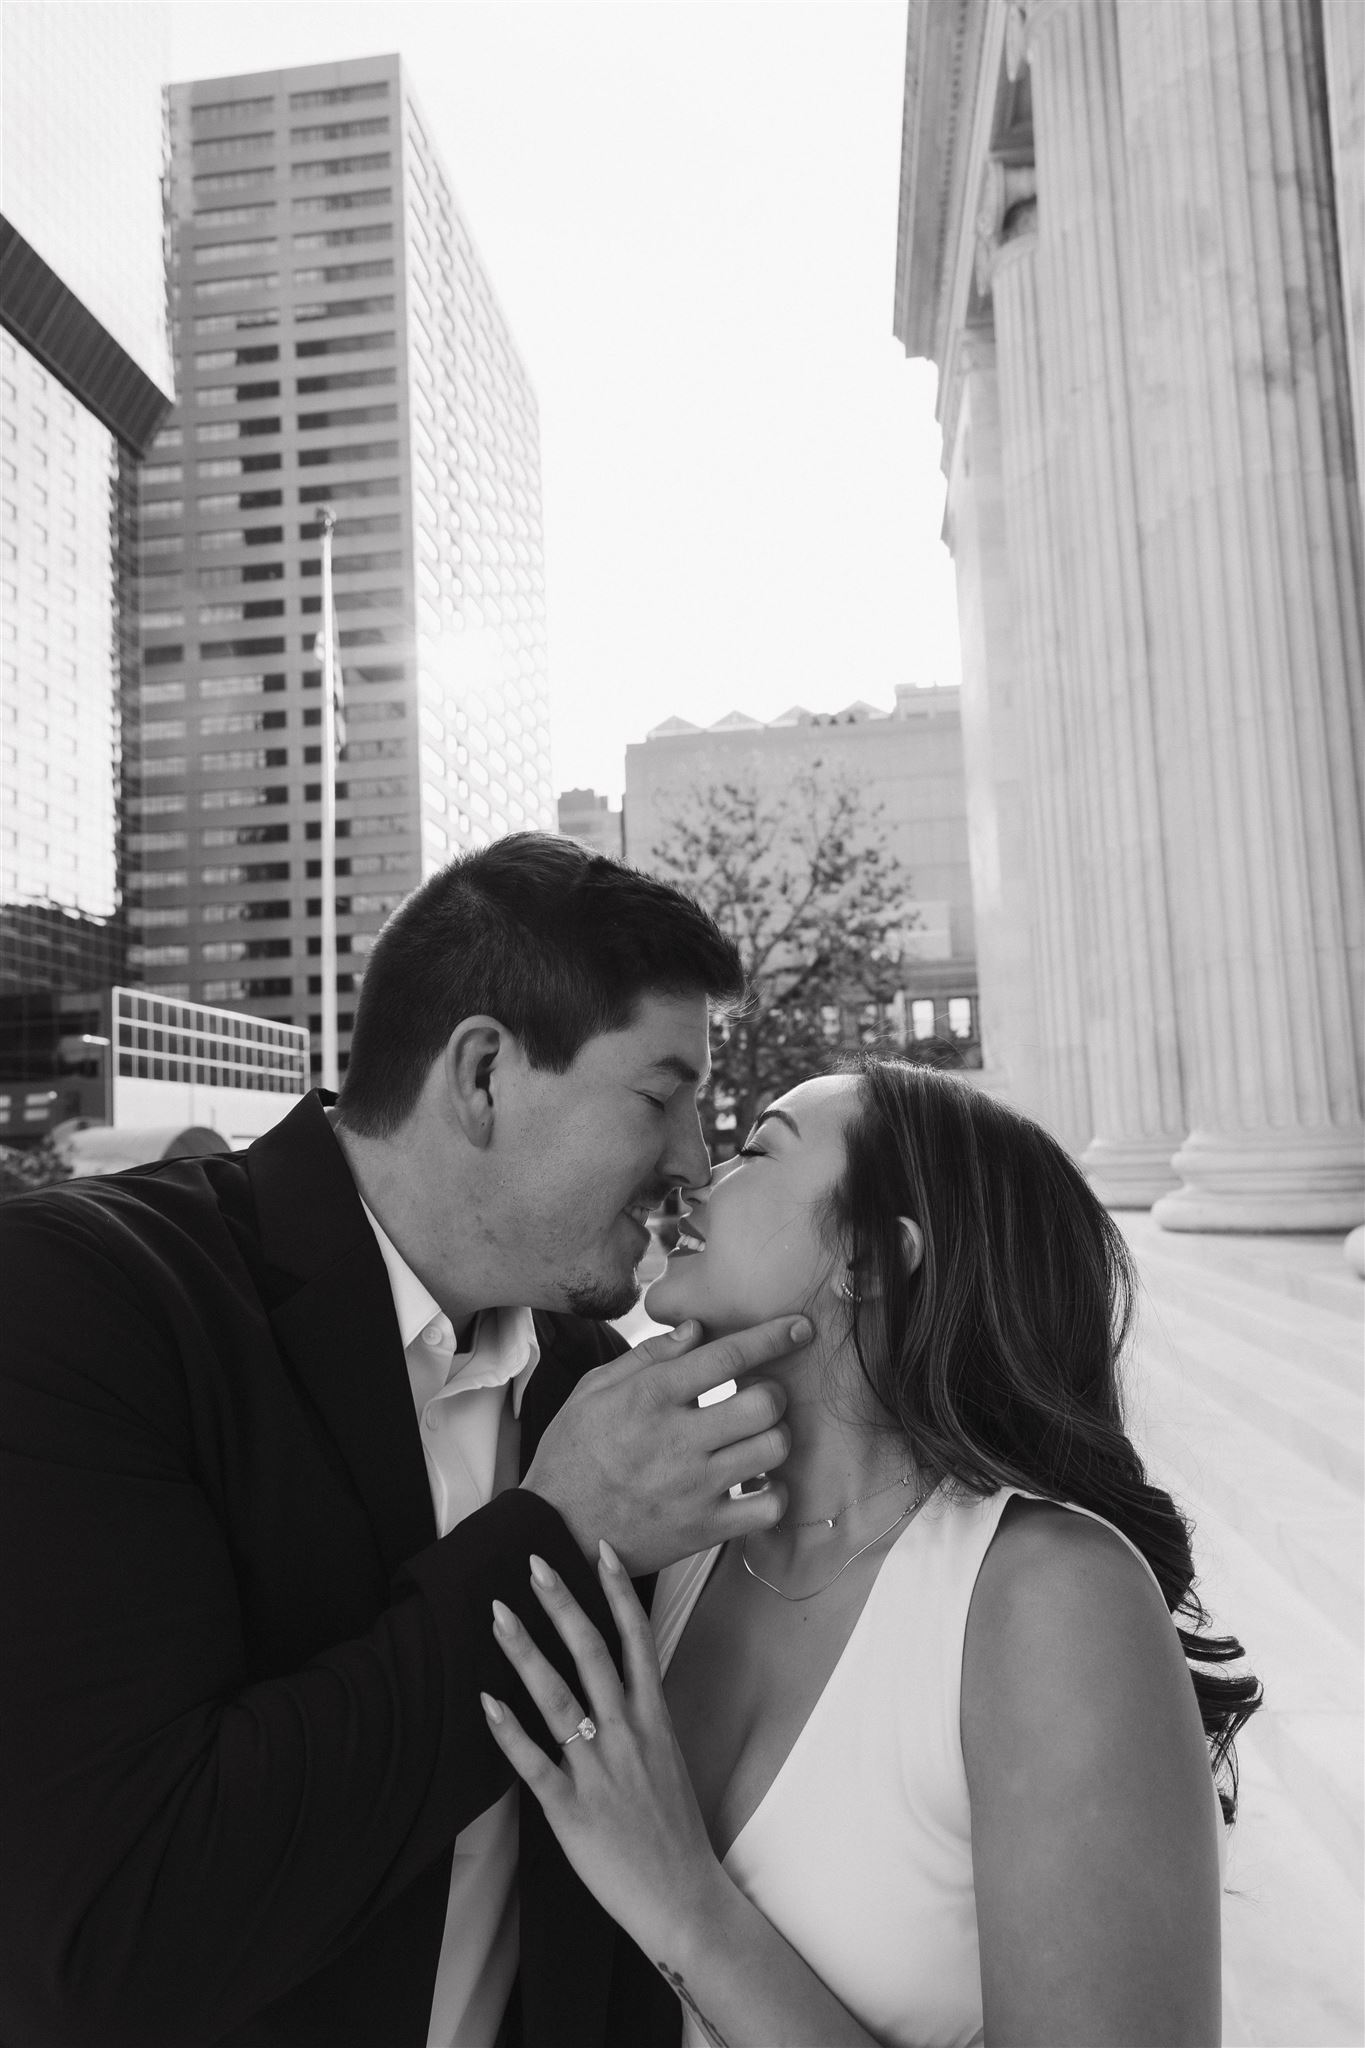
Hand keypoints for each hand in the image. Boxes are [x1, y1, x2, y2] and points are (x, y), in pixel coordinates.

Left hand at [482, 1542, 730, 1961]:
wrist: (682, 1898)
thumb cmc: (672, 1830)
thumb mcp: (666, 1759)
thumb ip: (639, 1718)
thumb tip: (615, 1682)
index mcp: (654, 1719)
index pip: (637, 1640)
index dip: (618, 1593)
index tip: (600, 1550)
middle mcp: (627, 1735)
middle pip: (593, 1654)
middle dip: (563, 1605)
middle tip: (534, 1564)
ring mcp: (599, 1770)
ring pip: (558, 1697)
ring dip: (526, 1652)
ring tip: (499, 1614)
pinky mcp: (572, 1809)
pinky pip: (534, 1762)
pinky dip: (508, 1730)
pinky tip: (485, 1701)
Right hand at [521, 1318, 804, 1573]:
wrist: (554, 1530)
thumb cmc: (573, 1453)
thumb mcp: (593, 1390)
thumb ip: (647, 1356)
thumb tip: (697, 1329)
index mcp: (650, 1397)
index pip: (727, 1356)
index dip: (772, 1336)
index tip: (800, 1328)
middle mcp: (678, 1439)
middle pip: (764, 1403)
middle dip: (774, 1391)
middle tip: (762, 1395)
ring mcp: (695, 1488)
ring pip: (772, 1449)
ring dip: (775, 1437)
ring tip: (757, 1437)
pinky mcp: (704, 1529)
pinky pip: (768, 1507)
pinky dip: (773, 1491)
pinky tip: (756, 1482)